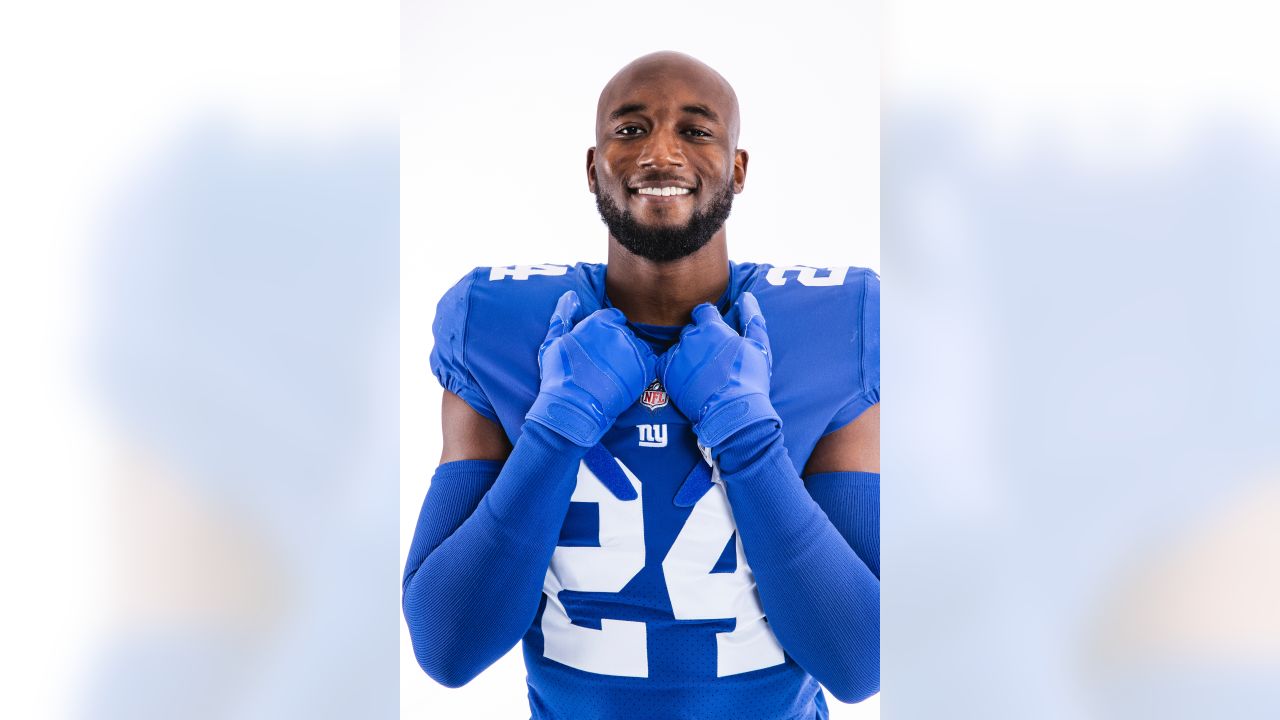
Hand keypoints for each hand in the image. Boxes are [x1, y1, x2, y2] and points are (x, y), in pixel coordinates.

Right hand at [526, 291, 656, 447]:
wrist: (574, 408)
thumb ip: (563, 316)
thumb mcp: (553, 343)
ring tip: (614, 375)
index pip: (612, 317)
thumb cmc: (559, 377)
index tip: (599, 349)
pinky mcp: (645, 368)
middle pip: (625, 332)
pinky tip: (625, 380)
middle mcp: (618, 332)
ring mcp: (633, 350)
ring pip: (637, 346)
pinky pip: (649, 361)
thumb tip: (570, 296)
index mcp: (598, 322)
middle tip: (604, 365)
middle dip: (616, 345)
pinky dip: (640, 369)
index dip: (605, 333)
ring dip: (629, 357)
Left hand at [656, 292, 779, 447]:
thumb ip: (751, 317)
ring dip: (687, 355)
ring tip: (701, 374)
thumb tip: (746, 296)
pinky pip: (665, 363)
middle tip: (712, 359)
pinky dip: (675, 369)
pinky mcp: (666, 373)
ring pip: (679, 348)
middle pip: (690, 330)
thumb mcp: (758, 345)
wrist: (731, 412)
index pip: (702, 311)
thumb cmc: (749, 379)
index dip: (709, 321)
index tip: (714, 334)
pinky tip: (688, 380)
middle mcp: (690, 337)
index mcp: (712, 327)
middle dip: (700, 340)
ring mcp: (677, 355)